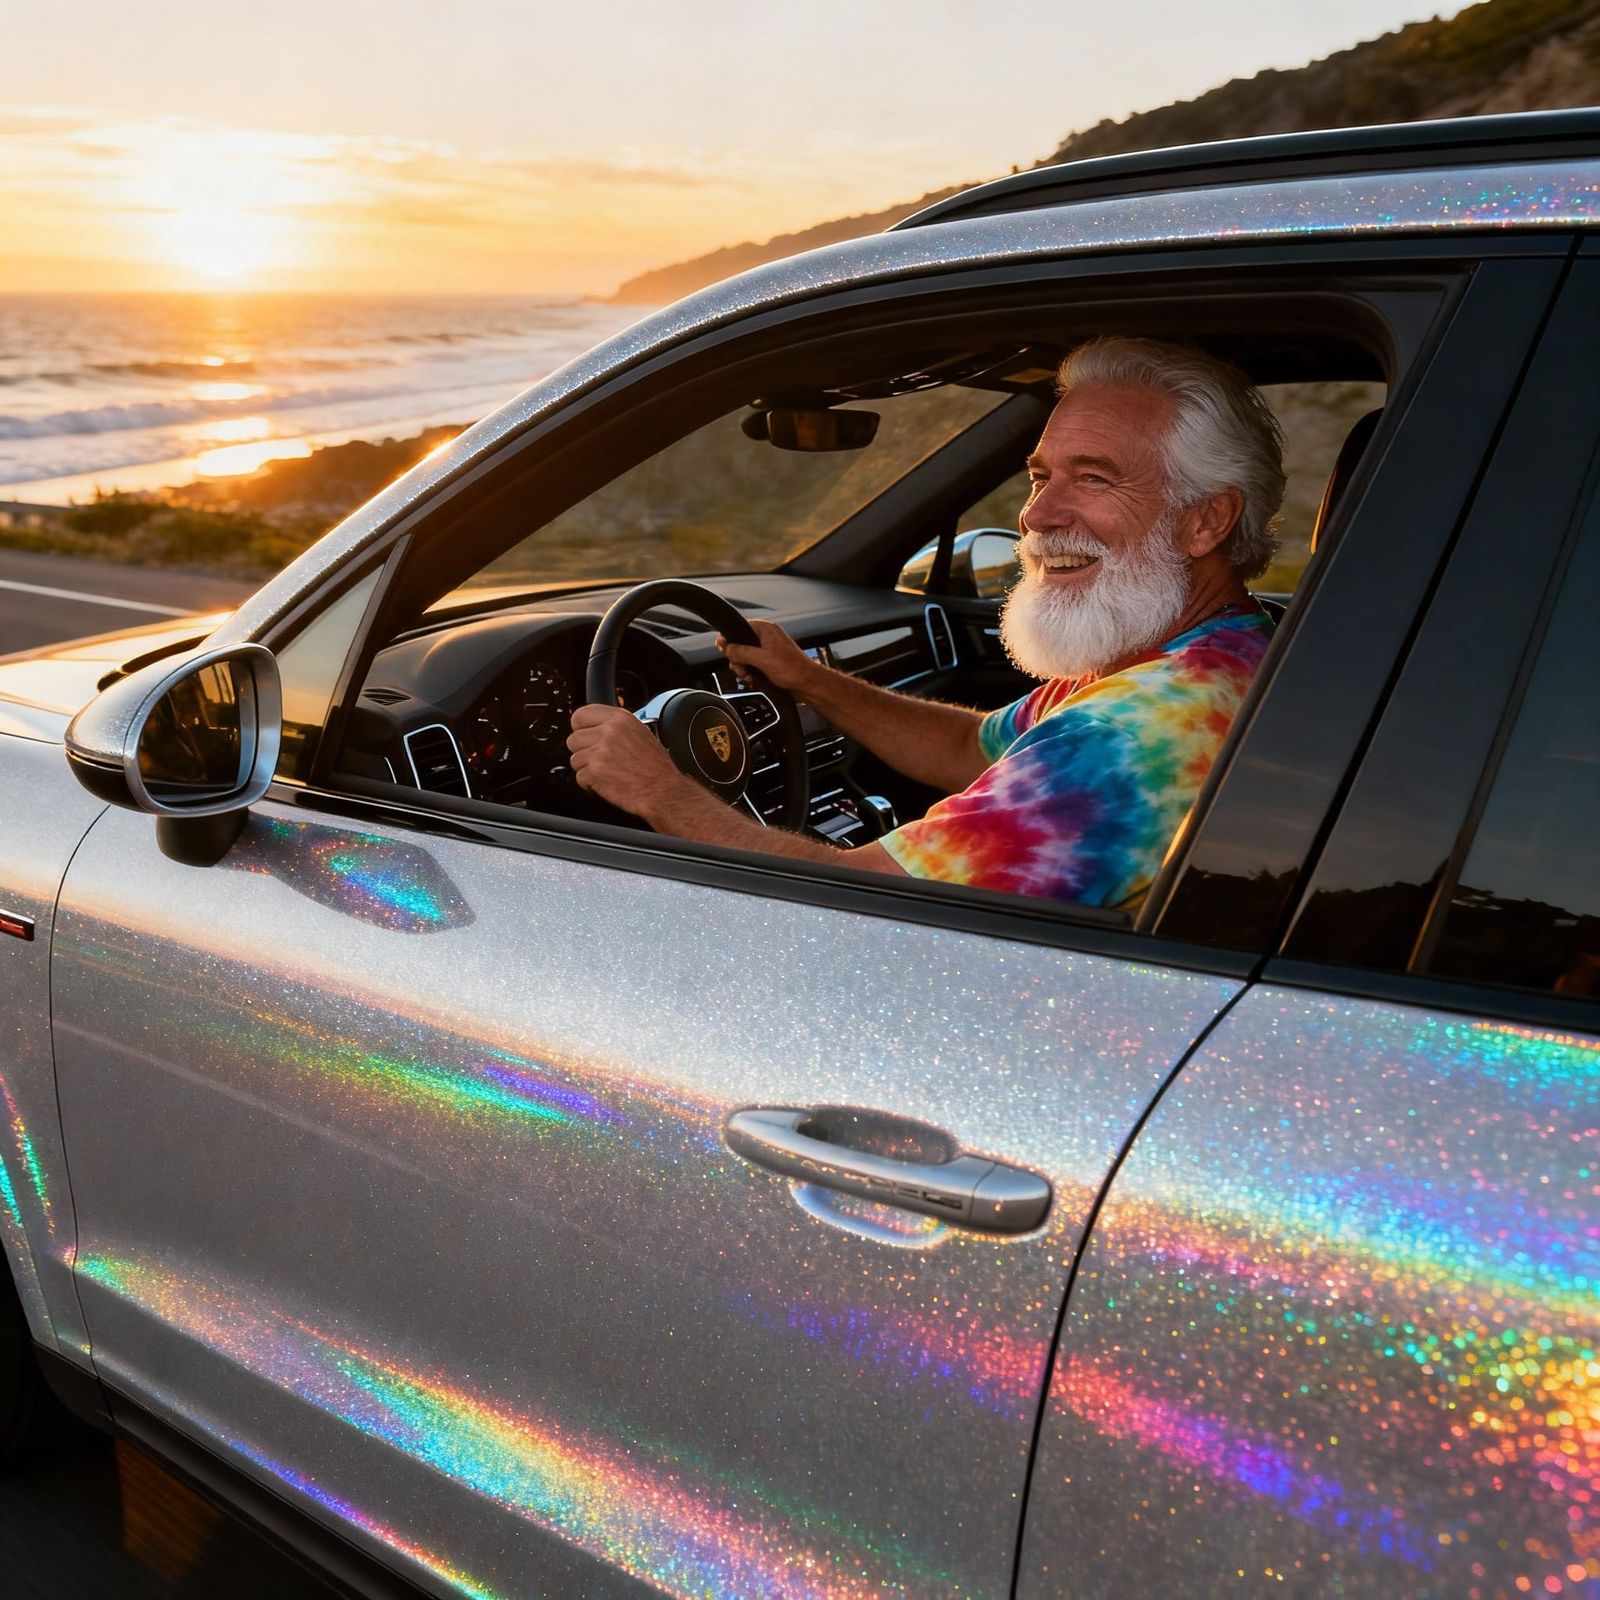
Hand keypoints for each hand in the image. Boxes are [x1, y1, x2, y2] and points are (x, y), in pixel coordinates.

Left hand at [567, 704, 694, 821]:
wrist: (663, 790)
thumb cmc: (656, 767)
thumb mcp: (640, 733)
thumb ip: (615, 728)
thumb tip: (595, 728)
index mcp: (620, 718)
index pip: (581, 715)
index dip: (580, 729)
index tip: (585, 736)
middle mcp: (609, 731)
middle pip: (573, 739)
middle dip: (583, 752)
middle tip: (599, 760)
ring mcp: (600, 751)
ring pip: (574, 759)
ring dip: (586, 769)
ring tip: (606, 773)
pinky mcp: (595, 771)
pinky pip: (579, 777)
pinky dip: (589, 784)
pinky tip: (606, 783)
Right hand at [716, 619, 816, 695]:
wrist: (807, 684)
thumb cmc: (792, 669)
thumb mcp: (761, 659)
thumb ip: (741, 652)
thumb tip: (726, 648)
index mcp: (765, 630)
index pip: (740, 628)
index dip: (730, 639)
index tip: (723, 648)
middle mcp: (766, 638)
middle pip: (740, 645)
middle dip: (738, 660)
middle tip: (742, 668)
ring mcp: (767, 651)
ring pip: (745, 658)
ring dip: (744, 669)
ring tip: (750, 676)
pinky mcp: (769, 663)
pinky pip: (753, 666)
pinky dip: (751, 674)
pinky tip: (754, 680)